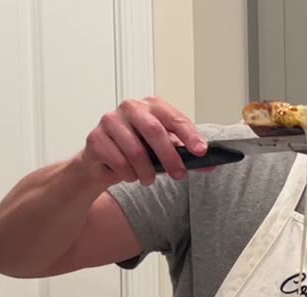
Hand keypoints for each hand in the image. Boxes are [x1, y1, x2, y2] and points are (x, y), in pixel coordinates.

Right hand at [79, 96, 206, 187]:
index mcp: (152, 106)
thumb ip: (186, 155)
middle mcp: (131, 108)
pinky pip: (117, 160)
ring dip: (146, 171)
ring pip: (135, 150)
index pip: (174, 118)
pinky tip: (130, 176)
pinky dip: (128, 174)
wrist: (103, 161)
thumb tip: (210, 165)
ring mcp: (111, 120)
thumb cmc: (137, 150)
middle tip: (179, 175)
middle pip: (154, 131)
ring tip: (149, 179)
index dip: (190, 135)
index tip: (201, 152)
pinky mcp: (95, 137)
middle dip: (170, 157)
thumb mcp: (164, 150)